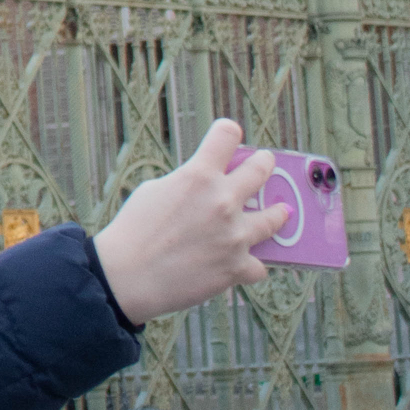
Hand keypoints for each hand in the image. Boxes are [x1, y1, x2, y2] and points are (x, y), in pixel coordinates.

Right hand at [92, 118, 274, 323]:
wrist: (128, 276)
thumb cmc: (134, 230)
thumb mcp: (155, 191)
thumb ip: (187, 183)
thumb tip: (205, 185)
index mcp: (198, 176)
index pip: (226, 135)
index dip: (228, 132)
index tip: (229, 136)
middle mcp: (223, 201)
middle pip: (260, 169)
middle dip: (265, 163)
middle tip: (266, 163)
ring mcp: (234, 235)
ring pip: (274, 219)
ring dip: (277, 214)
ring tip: (281, 212)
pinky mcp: (237, 267)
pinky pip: (259, 265)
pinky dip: (250, 264)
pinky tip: (244, 264)